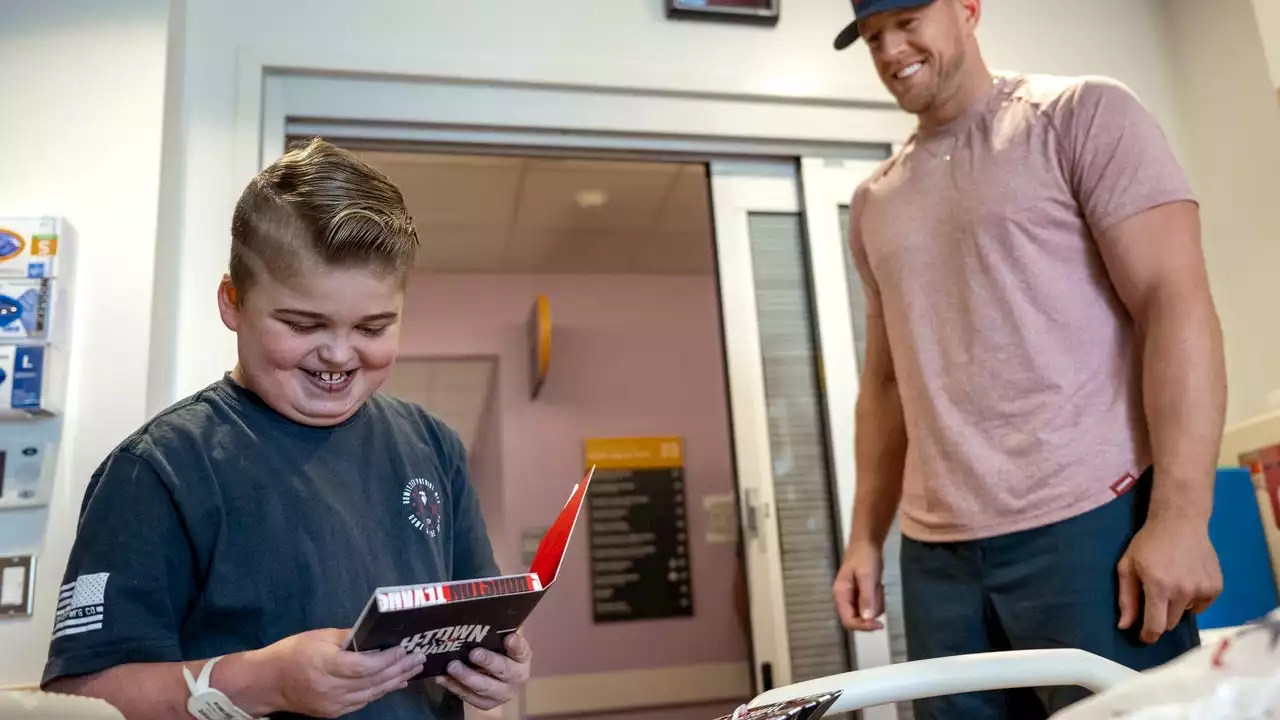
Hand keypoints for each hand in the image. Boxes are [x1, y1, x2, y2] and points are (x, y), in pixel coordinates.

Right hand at [259, 628, 425, 717]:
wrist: (266, 683)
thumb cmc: (292, 653)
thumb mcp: (319, 636)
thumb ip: (348, 637)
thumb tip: (374, 636)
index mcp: (326, 665)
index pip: (365, 665)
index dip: (388, 658)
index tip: (405, 648)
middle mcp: (331, 688)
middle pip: (373, 681)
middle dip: (400, 669)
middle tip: (419, 657)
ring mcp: (333, 704)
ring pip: (372, 694)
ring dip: (395, 681)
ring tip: (413, 669)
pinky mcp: (333, 712)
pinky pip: (363, 702)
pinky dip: (380, 691)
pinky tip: (395, 683)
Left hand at [436, 631, 532, 710]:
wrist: (498, 678)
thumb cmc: (496, 651)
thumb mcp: (500, 639)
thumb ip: (495, 632)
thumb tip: (483, 614)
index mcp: (522, 659)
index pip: (522, 651)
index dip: (516, 645)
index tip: (509, 637)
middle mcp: (516, 678)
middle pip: (504, 671)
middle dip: (488, 662)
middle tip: (473, 653)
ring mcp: (502, 693)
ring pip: (484, 688)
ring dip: (467, 677)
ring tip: (452, 666)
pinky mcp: (486, 704)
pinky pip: (469, 697)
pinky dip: (454, 687)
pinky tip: (442, 677)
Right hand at [833, 541, 884, 631]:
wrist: (867, 542)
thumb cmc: (865, 557)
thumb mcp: (867, 576)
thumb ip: (866, 597)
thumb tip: (867, 618)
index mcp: (840, 594)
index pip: (848, 621)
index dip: (862, 626)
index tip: (879, 624)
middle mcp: (844, 599)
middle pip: (856, 620)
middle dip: (870, 612)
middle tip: (879, 595)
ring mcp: (852, 597)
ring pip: (866, 614)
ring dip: (875, 604)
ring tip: (878, 586)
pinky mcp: (860, 595)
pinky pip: (870, 606)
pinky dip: (877, 599)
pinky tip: (878, 586)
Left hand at [1117, 512, 1222, 644]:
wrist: (1180, 522)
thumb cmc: (1149, 543)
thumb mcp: (1128, 566)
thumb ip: (1127, 598)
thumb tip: (1125, 627)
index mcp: (1159, 587)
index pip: (1156, 626)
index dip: (1148, 636)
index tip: (1143, 637)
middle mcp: (1183, 591)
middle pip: (1170, 623)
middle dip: (1160, 616)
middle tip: (1155, 597)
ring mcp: (1202, 589)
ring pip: (1185, 614)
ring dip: (1177, 606)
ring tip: (1172, 583)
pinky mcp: (1216, 587)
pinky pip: (1201, 605)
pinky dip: (1193, 599)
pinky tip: (1186, 579)